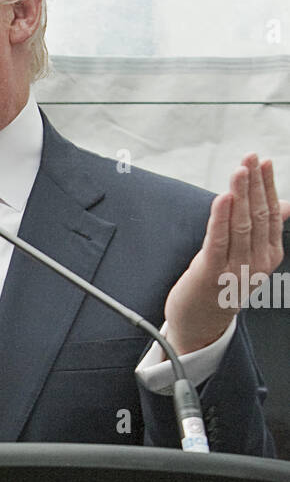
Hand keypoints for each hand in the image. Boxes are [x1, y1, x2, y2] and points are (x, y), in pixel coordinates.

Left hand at [164, 155, 288, 354]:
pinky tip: (224, 197)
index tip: (263, 161)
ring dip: (240, 194)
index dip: (267, 186)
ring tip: (239, 170)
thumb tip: (286, 205)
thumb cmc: (221, 283)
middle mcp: (256, 263)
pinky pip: (218, 241)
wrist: (200, 324)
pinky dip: (221, 217)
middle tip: (250, 157)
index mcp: (269, 255)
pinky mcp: (210, 274)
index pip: (271, 214)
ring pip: (241, 225)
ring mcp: (235, 270)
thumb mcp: (247, 256)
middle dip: (254, 184)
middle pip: (258, 215)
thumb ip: (264, 230)